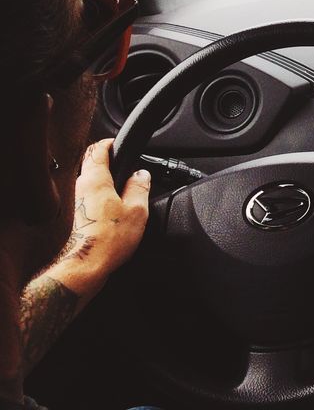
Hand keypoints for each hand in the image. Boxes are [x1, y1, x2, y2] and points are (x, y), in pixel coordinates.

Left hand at [48, 138, 150, 298]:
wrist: (84, 268)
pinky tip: (113, 217)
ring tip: (124, 198)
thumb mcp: (137, 210)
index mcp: (94, 180)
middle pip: (92, 168)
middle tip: (128, 173)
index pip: (97, 150)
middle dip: (110, 167)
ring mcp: (74, 205)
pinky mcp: (73, 220)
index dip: (110, 143)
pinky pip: (89, 203)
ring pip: (91, 187)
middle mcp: (79, 188)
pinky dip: (101, 203)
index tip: (118, 144)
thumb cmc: (107, 240)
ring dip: (106, 187)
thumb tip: (141, 175)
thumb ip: (140, 187)